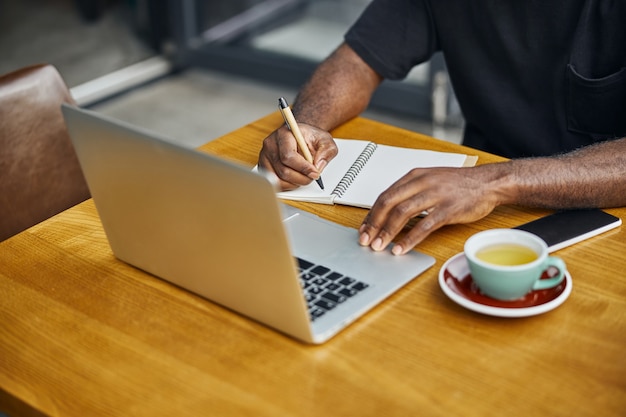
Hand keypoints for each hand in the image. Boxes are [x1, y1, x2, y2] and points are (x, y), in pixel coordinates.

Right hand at [258, 123, 337, 189]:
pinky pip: (274, 183)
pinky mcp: (264, 166)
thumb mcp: (325, 140)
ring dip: (295, 183)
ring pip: (278, 179)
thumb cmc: (310, 137)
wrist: (300, 137)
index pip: (288, 155)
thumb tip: (318, 166)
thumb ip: (326, 151)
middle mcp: (271, 144)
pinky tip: (295, 179)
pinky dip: (287, 185)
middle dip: (301, 178)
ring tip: (304, 176)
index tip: (315, 173)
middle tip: (312, 177)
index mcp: (284, 134)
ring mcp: (265, 156)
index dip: (303, 168)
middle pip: (283, 170)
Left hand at [358, 165, 505, 254]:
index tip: (363, 229)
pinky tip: (401, 248)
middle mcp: (422, 183)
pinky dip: (409, 239)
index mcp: (415, 176)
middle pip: (388, 203)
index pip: (385, 195)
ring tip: (379, 246)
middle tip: (365, 240)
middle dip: (374, 224)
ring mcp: (435, 195)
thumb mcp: (431, 181)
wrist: (489, 182)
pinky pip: (424, 225)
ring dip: (387, 232)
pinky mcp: (448, 209)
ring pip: (402, 213)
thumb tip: (390, 212)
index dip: (371, 214)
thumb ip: (411, 192)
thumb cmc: (460, 184)